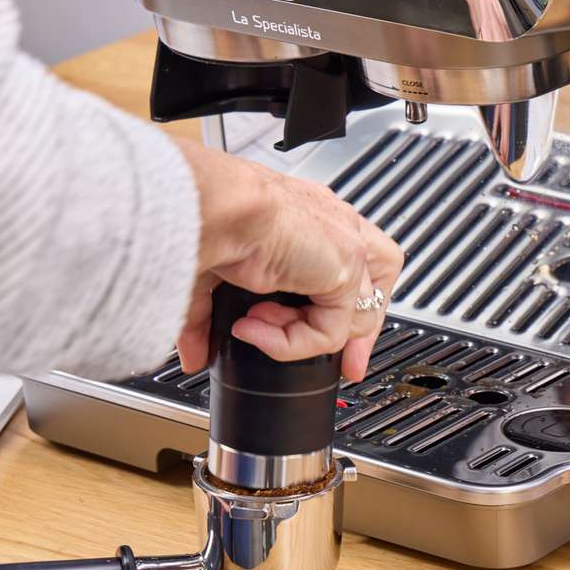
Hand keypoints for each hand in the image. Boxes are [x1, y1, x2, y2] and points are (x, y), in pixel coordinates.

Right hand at [173, 137, 403, 382]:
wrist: (212, 205)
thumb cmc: (205, 216)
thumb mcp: (207, 275)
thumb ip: (206, 315)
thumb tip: (192, 353)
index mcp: (304, 220)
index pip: (344, 263)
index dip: (337, 306)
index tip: (330, 343)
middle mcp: (331, 228)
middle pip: (376, 283)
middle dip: (363, 332)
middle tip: (346, 364)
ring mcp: (344, 245)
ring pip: (360, 313)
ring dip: (305, 337)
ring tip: (259, 330)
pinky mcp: (345, 268)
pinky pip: (331, 332)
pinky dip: (291, 344)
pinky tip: (255, 329)